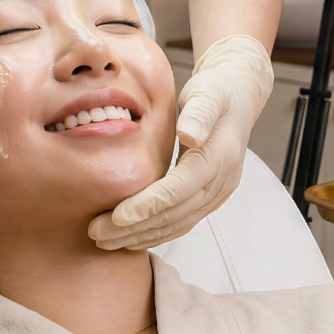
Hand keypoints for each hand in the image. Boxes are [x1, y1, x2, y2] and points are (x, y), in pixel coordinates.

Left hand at [89, 35, 273, 249]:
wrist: (238, 98)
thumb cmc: (216, 90)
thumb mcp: (207, 93)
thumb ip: (199, 113)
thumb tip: (190, 136)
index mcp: (218, 158)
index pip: (178, 189)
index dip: (147, 206)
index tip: (116, 217)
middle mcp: (220, 182)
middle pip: (174, 215)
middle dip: (134, 228)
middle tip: (96, 235)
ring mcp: (217, 194)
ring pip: (177, 225)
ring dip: (141, 236)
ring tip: (105, 242)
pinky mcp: (209, 197)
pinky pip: (182, 223)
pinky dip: (156, 233)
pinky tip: (130, 238)